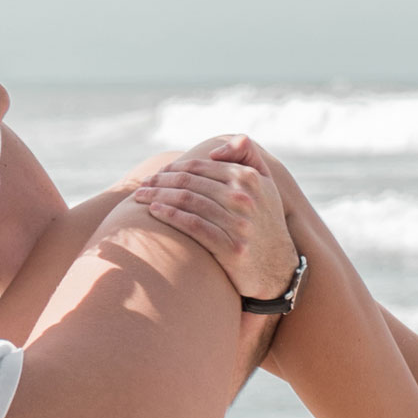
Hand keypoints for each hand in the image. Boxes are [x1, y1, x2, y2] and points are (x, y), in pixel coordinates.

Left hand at [138, 151, 299, 305]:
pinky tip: (153, 212)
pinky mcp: (231, 248)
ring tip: (140, 197)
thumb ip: (247, 154)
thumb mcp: (265, 183)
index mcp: (250, 178)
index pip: (201, 166)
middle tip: (141, 185)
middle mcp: (245, 198)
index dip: (174, 167)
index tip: (157, 174)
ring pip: (188, 201)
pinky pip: (193, 225)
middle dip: (160, 181)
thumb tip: (215, 149)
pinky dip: (170, 215)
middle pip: (190, 182)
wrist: (277, 268)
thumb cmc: (263, 221)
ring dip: (158, 196)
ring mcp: (238, 224)